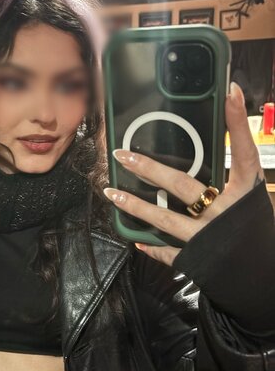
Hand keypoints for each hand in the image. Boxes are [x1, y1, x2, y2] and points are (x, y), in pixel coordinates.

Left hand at [103, 82, 265, 266]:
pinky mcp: (198, 259)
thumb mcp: (255, 202)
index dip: (237, 122)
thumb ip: (237, 181)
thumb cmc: (261, 236)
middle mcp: (226, 213)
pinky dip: (153, 248)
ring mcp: (209, 237)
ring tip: (112, 192)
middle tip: (123, 154)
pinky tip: (136, 240)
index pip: (244, 152)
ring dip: (136, 205)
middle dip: (149, 168)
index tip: (229, 91)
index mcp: (247, 194)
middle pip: (183, 185)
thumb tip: (218, 149)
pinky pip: (170, 252)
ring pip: (165, 219)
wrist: (267, 279)